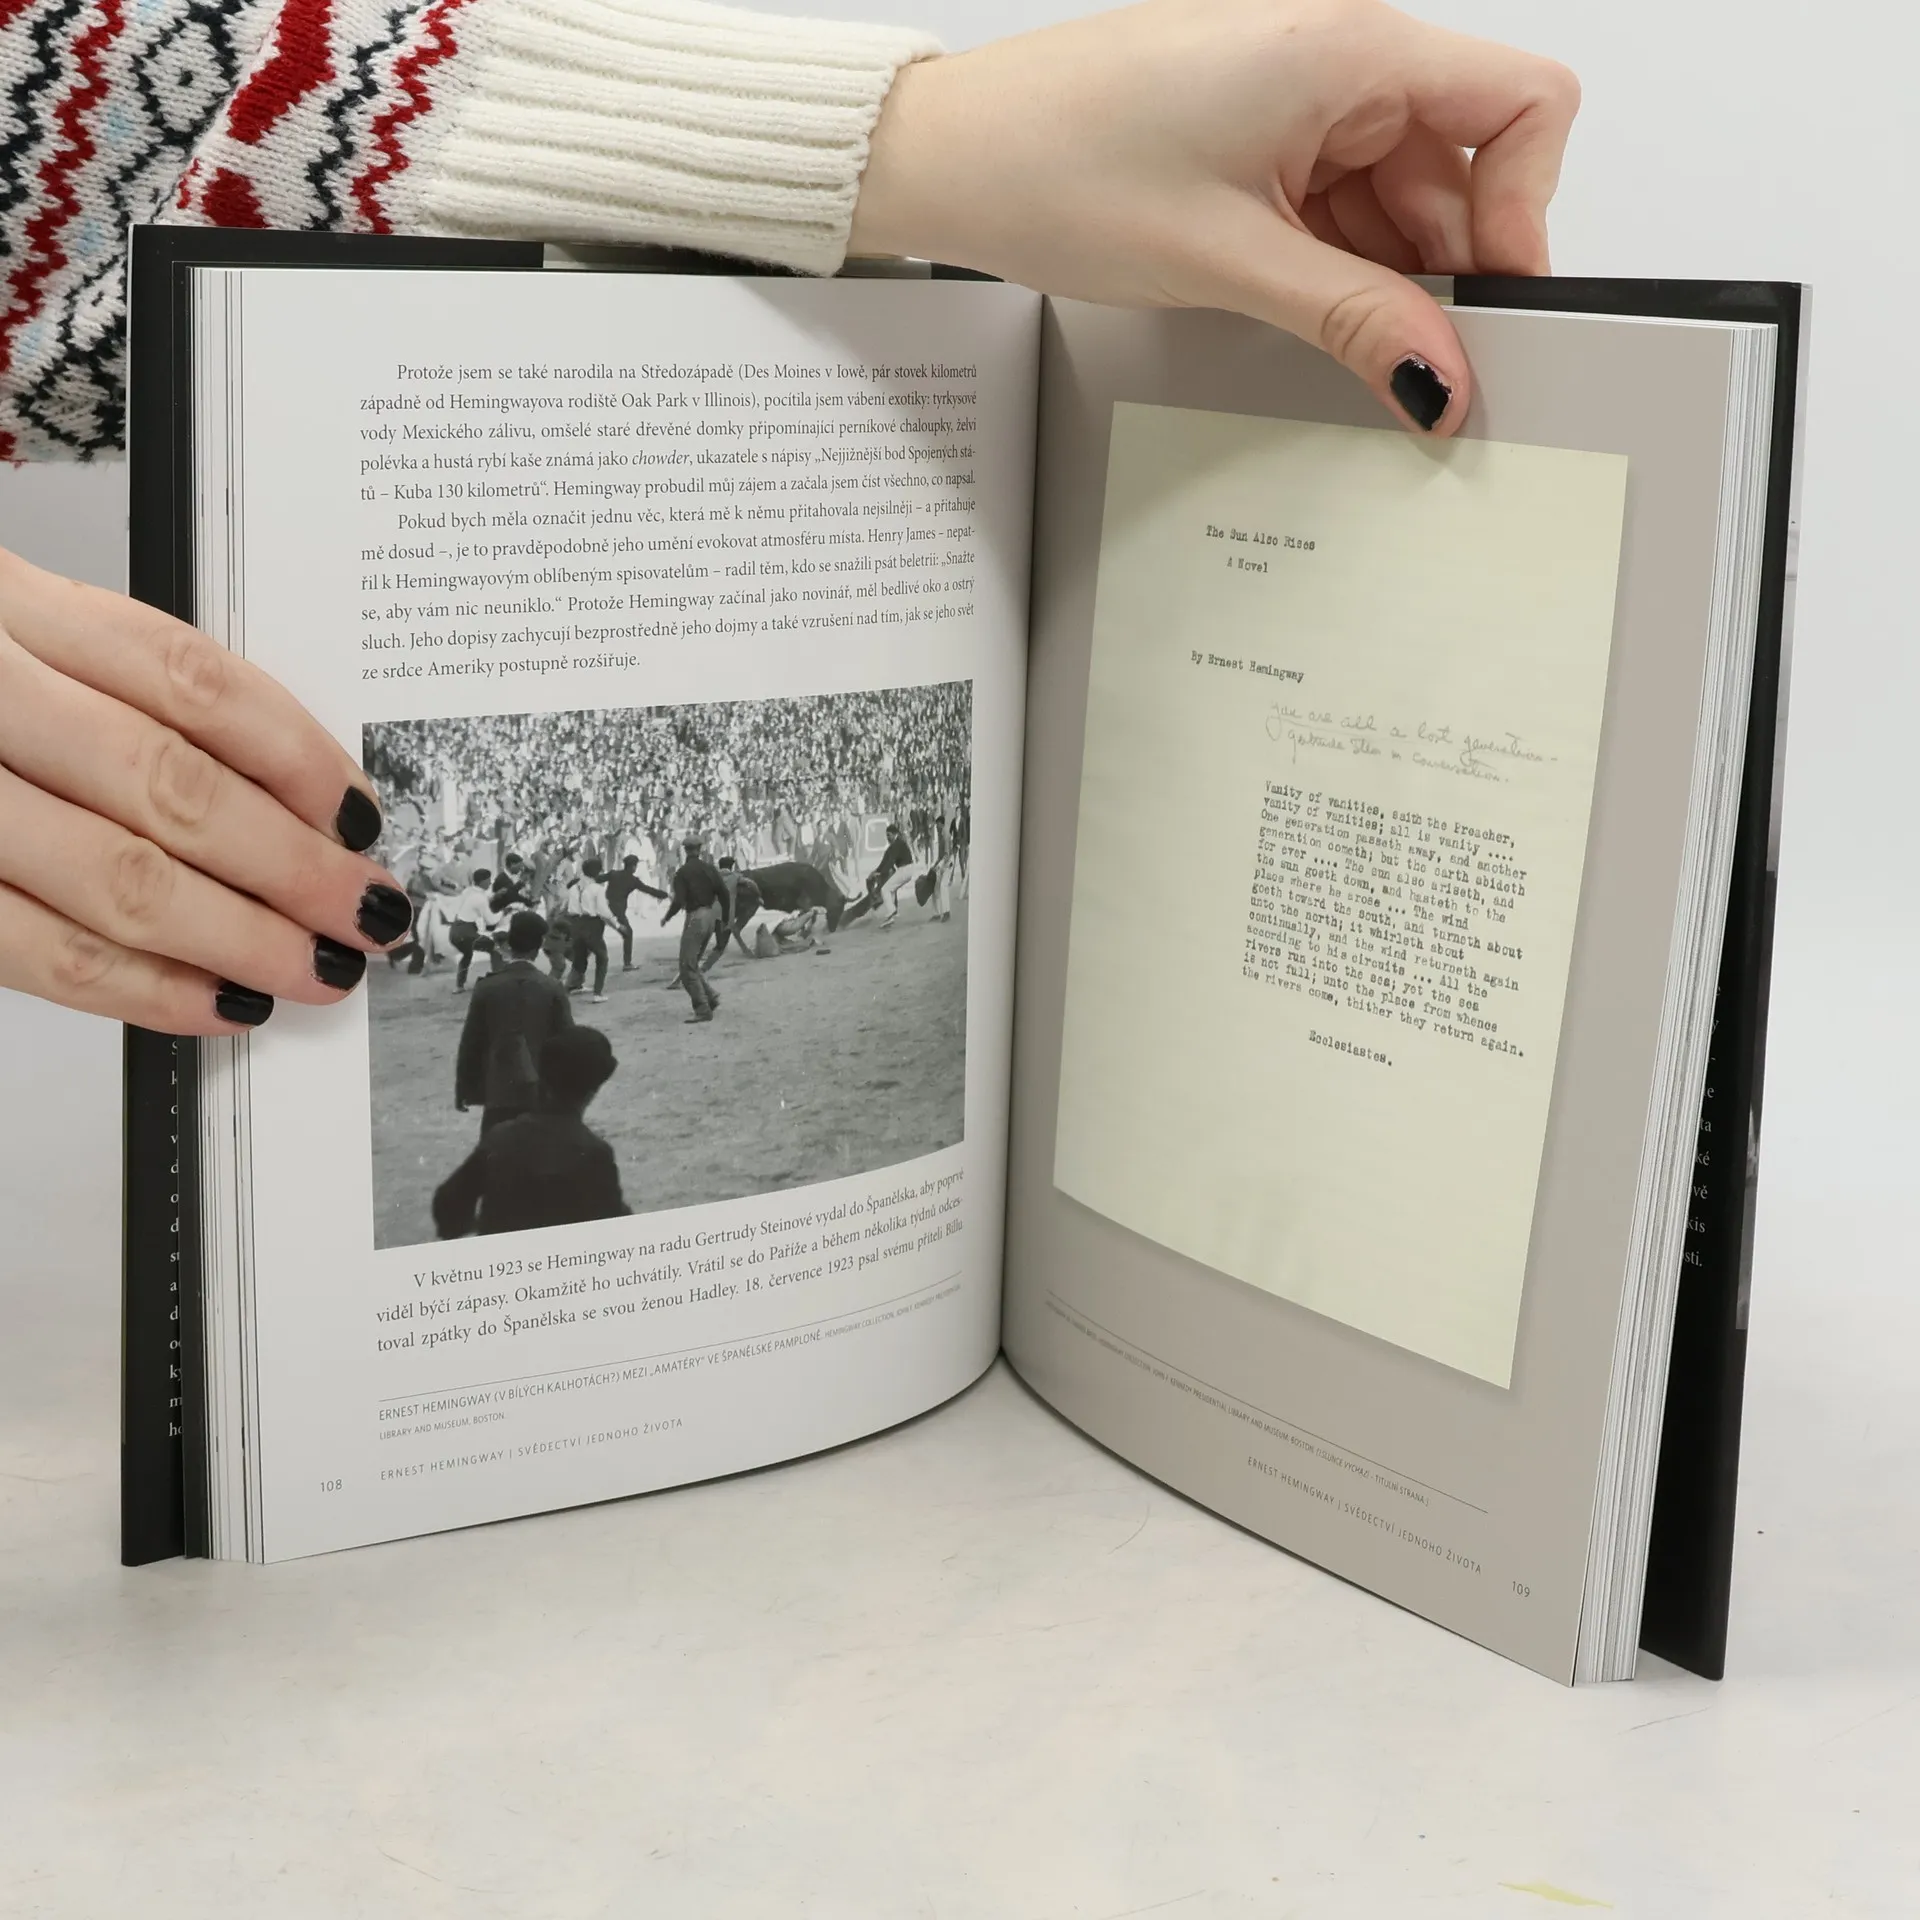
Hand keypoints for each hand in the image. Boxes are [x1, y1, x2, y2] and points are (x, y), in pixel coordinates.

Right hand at [0, 548, 414, 1032]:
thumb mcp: (6, 628)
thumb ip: (110, 686)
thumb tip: (280, 791)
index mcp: (6, 604)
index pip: (190, 678)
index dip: (297, 757)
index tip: (362, 816)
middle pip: (170, 785)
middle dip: (291, 866)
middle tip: (365, 912)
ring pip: (115, 874)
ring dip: (236, 937)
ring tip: (313, 966)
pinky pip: (34, 947)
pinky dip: (139, 985)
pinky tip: (214, 1000)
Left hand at [851, 0, 1578, 434]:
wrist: (948, 156)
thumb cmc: (1056, 163)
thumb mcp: (1228, 260)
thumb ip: (1351, 319)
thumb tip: (1438, 376)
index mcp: (1350, 50)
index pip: (1524, 106)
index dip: (1526, 211)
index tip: (1487, 306)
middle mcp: (1337, 60)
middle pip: (1459, 167)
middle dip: (1439, 269)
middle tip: (1404, 360)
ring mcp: (1296, 99)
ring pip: (1394, 198)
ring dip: (1376, 276)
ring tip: (1320, 336)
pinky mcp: (1256, 136)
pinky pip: (1335, 204)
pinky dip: (1329, 264)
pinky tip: (1290, 309)